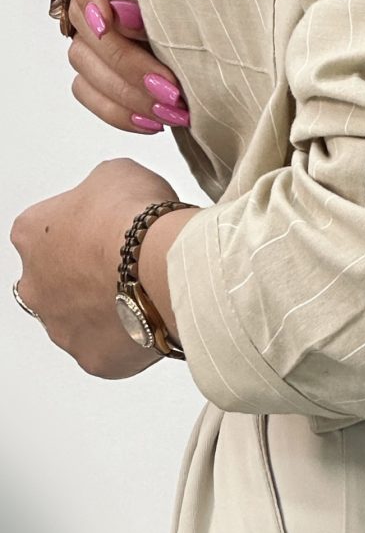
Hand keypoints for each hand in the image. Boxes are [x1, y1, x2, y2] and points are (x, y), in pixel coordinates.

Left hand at [10, 158, 186, 379]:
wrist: (162, 264)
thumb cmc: (135, 221)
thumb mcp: (116, 174)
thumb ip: (101, 191)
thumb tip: (115, 199)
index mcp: (32, 234)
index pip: (48, 232)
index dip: (85, 228)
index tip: (109, 230)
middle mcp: (35, 284)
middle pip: (57, 281)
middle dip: (85, 276)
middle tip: (125, 266)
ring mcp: (60, 326)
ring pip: (80, 319)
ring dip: (105, 308)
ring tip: (145, 293)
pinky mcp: (91, 358)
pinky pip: (108, 349)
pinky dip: (128, 338)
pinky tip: (152, 317)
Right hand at [58, 0, 188, 135]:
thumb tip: (119, 16)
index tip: (110, 23)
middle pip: (84, 19)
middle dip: (127, 62)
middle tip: (171, 89)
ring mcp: (98, 21)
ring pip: (83, 60)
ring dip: (126, 93)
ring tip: (173, 111)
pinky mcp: (104, 58)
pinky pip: (89, 88)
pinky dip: (118, 109)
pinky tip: (153, 122)